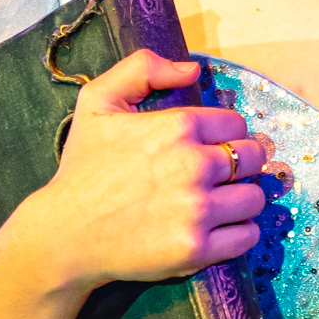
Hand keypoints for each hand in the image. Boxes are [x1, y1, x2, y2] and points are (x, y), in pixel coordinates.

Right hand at [3, 51, 267, 300]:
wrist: (63, 235)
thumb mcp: (97, 101)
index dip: (226, 135)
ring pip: (255, 197)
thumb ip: (143, 68)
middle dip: (242, 163)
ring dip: (243, 198)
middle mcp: (193, 165)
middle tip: (222, 175)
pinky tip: (220, 227)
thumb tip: (193, 70)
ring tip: (221, 201)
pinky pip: (247, 236)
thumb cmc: (82, 168)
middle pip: (254, 158)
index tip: (211, 147)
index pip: (237, 125)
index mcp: (178, 126)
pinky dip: (240, 232)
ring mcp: (197, 209)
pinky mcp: (196, 249)